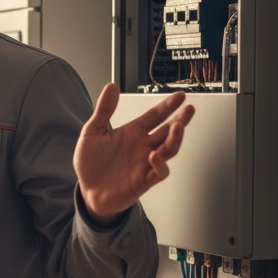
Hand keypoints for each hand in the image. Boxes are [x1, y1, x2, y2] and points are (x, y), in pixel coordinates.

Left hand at [74, 82, 194, 222]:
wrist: (88, 190)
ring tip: (178, 126)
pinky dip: (160, 164)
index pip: (155, 116)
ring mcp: (145, 163)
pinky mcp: (144, 180)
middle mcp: (143, 146)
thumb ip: (103, 110)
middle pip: (168, 131)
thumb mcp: (92, 132)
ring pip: (169, 149)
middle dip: (180, 119)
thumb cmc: (91, 164)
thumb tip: (111, 87)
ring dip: (175, 138)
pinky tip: (154, 155)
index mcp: (133, 132)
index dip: (168, 106)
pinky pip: (159, 172)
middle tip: (189, 109)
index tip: (180, 96)